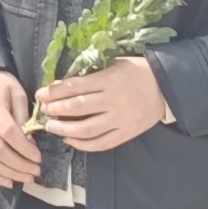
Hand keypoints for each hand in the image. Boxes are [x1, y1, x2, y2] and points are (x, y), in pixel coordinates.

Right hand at [0, 71, 40, 187]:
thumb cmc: (4, 87)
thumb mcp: (18, 93)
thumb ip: (24, 115)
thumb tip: (29, 141)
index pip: (8, 132)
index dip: (24, 148)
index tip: (38, 157)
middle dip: (19, 165)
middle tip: (36, 171)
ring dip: (9, 173)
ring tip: (27, 178)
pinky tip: (9, 182)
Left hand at [39, 55, 170, 152]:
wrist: (165, 88)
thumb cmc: (137, 71)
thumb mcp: (114, 64)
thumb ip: (91, 74)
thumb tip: (61, 84)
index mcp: (109, 79)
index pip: (75, 87)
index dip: (55, 92)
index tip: (41, 95)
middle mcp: (113, 100)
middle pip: (77, 108)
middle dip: (56, 109)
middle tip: (44, 111)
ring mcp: (120, 119)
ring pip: (86, 129)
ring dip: (64, 129)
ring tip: (51, 127)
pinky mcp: (125, 134)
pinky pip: (101, 143)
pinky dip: (83, 144)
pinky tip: (70, 139)